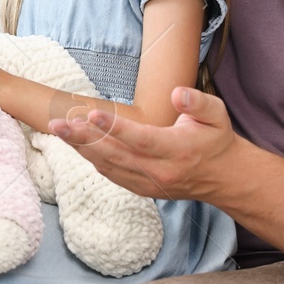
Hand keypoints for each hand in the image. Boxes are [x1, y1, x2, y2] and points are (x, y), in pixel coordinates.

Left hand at [46, 85, 241, 200]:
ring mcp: (150, 184)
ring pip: (109, 167)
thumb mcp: (217, 114)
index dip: (115, 128)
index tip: (92, 113)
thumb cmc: (216, 139)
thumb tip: (177, 93)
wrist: (224, 178)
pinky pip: (112, 175)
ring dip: (82, 148)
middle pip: (116, 155)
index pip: (141, 139)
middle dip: (85, 138)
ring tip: (59, 130)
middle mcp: (161, 172)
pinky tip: (76, 144)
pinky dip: (92, 160)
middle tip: (59, 122)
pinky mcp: (142, 190)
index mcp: (178, 150)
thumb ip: (198, 102)